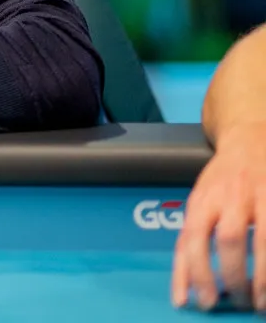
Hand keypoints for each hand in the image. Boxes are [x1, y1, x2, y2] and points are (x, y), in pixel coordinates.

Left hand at [172, 125, 265, 311]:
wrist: (249, 138)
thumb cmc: (220, 181)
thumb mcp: (198, 203)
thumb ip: (191, 241)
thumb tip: (183, 290)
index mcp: (202, 199)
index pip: (193, 238)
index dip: (195, 273)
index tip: (201, 302)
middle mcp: (230, 196)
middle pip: (230, 239)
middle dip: (234, 276)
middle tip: (237, 303)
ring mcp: (260, 195)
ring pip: (264, 240)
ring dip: (264, 276)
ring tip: (261, 301)